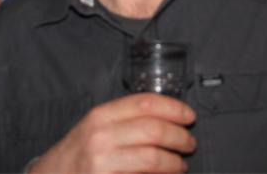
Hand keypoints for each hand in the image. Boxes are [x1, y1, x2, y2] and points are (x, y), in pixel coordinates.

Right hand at [28, 93, 195, 173]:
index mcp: (100, 115)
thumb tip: (166, 119)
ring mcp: (103, 160)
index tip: (188, 115)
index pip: (144, 103)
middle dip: (180, 137)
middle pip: (154, 129)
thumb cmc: (77, 153)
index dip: (172, 108)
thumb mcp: (94, 127)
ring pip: (154, 157)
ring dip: (175, 161)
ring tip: (180, 163)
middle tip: (188, 142)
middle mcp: (101, 135)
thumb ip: (123, 120)